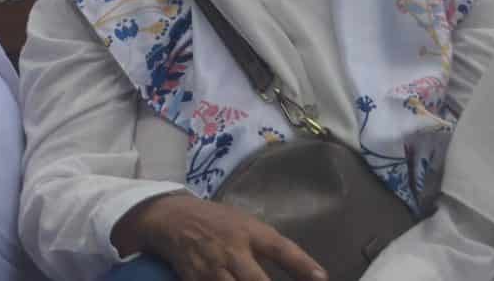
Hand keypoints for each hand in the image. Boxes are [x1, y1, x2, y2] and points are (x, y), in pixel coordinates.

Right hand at [114, 191, 326, 280]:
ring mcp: (213, 269)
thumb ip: (269, 247)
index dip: (302, 265)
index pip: (280, 249)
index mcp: (249, 232)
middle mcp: (233, 251)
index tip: (321, 279)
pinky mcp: (196, 280)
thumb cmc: (217, 222)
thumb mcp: (246, 224)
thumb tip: (309, 273)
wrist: (171, 219)